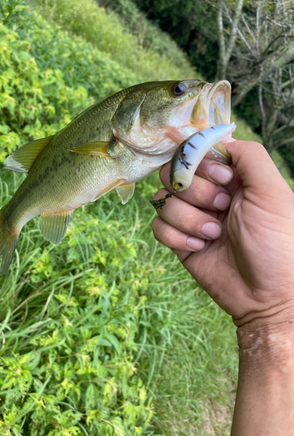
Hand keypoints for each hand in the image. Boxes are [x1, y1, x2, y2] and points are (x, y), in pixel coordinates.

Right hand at [152, 139, 293, 326]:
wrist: (267, 296)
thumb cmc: (278, 243)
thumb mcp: (273, 193)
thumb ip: (249, 156)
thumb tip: (220, 139)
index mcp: (231, 177)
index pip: (196, 150)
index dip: (201, 162)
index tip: (224, 181)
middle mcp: (208, 192)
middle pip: (174, 172)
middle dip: (196, 193)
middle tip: (222, 209)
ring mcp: (192, 216)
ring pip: (162, 199)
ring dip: (188, 219)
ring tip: (214, 236)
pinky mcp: (179, 240)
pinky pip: (157, 226)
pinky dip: (176, 237)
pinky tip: (200, 248)